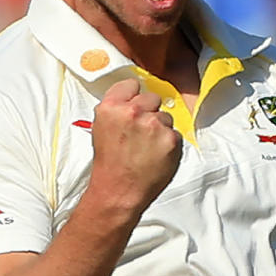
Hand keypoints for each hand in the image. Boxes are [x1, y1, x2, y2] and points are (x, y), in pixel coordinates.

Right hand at [88, 78, 182, 215]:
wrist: (118, 191)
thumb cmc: (109, 164)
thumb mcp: (100, 128)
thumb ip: (116, 109)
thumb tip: (132, 97)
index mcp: (111, 107)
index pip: (131, 84)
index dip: (133, 96)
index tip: (134, 105)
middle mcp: (133, 112)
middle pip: (152, 98)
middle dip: (149, 112)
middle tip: (140, 132)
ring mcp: (154, 125)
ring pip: (166, 117)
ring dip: (160, 129)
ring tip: (146, 148)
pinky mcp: (171, 139)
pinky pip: (175, 134)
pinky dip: (169, 144)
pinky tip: (155, 156)